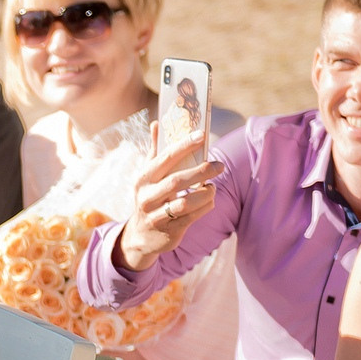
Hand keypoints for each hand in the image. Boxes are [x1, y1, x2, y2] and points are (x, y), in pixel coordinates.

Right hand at [116, 126, 223, 269]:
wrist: (140, 236)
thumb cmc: (149, 197)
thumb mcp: (148, 176)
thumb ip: (155, 150)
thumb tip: (157, 123)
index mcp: (143, 179)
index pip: (164, 158)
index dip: (183, 145)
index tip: (201, 135)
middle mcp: (147, 197)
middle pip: (176, 181)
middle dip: (201, 171)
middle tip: (220, 165)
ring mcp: (156, 216)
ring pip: (185, 202)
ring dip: (205, 193)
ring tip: (213, 187)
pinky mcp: (169, 231)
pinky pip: (191, 217)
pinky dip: (205, 207)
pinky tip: (210, 200)